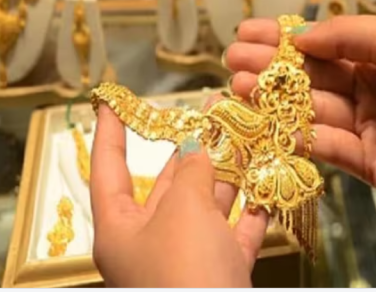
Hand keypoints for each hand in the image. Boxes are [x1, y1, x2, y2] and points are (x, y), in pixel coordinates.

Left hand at [90, 105, 268, 287]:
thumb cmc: (186, 271)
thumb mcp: (184, 210)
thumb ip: (193, 170)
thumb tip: (197, 146)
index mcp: (120, 230)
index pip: (109, 170)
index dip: (111, 133)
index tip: (111, 102)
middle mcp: (150, 245)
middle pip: (168, 186)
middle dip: (191, 147)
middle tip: (213, 109)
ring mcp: (188, 263)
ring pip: (207, 209)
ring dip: (228, 173)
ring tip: (246, 134)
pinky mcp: (221, 277)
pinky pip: (235, 237)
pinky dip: (250, 213)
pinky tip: (266, 187)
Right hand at [225, 16, 375, 223]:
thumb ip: (346, 36)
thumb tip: (301, 33)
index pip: (322, 45)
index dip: (284, 39)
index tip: (246, 32)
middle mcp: (369, 90)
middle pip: (311, 79)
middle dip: (271, 67)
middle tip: (233, 60)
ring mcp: (367, 128)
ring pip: (312, 112)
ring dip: (276, 100)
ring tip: (241, 85)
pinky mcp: (368, 165)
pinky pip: (329, 147)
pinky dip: (299, 135)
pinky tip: (270, 120)